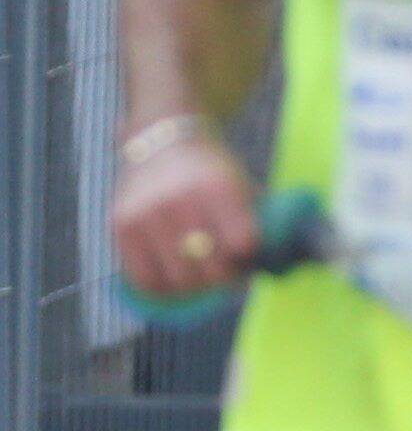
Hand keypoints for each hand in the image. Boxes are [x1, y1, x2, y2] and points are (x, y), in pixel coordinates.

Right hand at [110, 125, 259, 305]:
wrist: (163, 142)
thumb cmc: (212, 174)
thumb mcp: (241, 185)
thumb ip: (255, 222)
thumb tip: (271, 265)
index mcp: (218, 187)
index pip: (243, 243)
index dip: (248, 258)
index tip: (245, 256)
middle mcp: (180, 200)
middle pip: (210, 268)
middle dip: (223, 278)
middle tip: (224, 273)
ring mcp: (146, 214)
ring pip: (177, 280)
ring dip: (194, 288)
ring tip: (200, 277)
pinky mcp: (120, 226)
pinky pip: (143, 279)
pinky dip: (161, 288)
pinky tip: (172, 279)